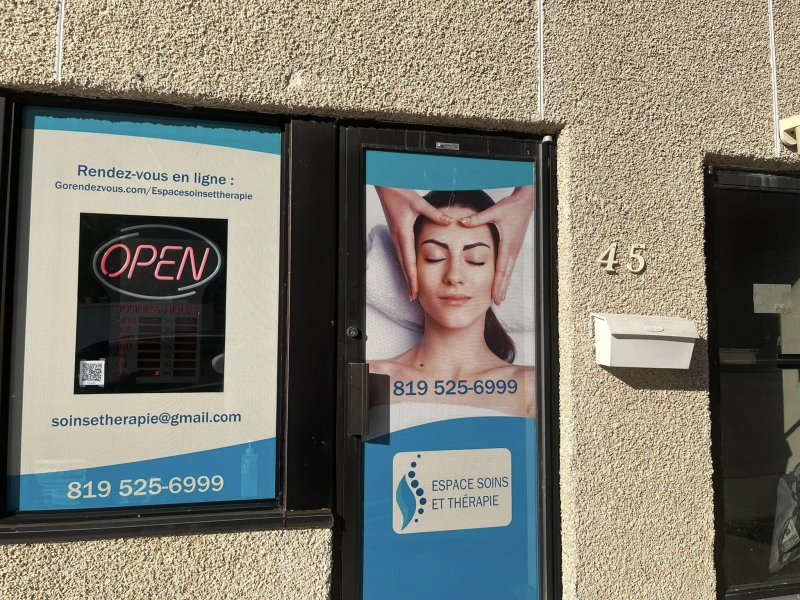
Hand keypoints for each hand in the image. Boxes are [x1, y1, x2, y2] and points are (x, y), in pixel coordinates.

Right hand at [375, 186, 452, 299]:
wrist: (387, 186)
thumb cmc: (401, 193)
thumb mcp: (420, 204)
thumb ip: (435, 214)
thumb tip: (450, 222)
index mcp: (403, 234)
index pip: (409, 262)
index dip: (412, 278)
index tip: (415, 291)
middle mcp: (398, 238)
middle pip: (404, 266)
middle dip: (409, 282)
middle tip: (413, 297)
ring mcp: (396, 237)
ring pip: (402, 261)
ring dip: (407, 275)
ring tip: (412, 288)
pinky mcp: (397, 233)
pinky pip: (402, 253)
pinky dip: (406, 265)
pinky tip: (410, 270)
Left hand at [459, 185, 533, 304]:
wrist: (526, 200)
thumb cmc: (511, 206)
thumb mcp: (493, 211)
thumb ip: (477, 218)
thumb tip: (462, 222)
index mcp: (508, 245)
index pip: (502, 270)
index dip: (498, 285)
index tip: (495, 298)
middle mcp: (513, 249)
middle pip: (506, 274)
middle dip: (502, 289)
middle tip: (497, 303)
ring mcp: (515, 248)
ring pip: (509, 270)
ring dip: (504, 283)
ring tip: (500, 296)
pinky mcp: (515, 245)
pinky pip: (509, 264)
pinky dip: (505, 274)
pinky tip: (502, 279)